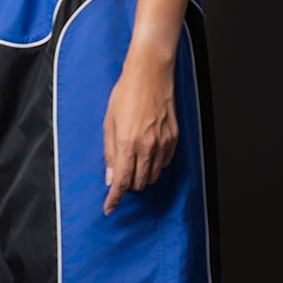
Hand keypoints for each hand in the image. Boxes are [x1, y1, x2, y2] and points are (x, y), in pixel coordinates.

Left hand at [103, 49, 177, 213]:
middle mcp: (146, 147)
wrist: (150, 74)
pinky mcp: (174, 139)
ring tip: (134, 165)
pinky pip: (165, 163)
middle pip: (138, 183)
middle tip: (121, 177)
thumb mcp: (109, 122)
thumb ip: (109, 152)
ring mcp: (163, 144)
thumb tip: (109, 176)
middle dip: (128, 186)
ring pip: (153, 176)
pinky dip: (155, 165)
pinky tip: (148, 154)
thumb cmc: (126, 93)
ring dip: (142, 177)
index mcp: (127, 143)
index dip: (114, 198)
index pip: (120, 182)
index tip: (109, 208)